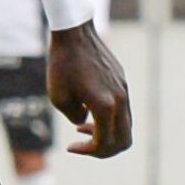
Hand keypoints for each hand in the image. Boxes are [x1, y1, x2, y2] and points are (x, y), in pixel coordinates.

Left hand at [47, 21, 130, 157]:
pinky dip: (109, 117)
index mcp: (105, 106)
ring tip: (83, 126)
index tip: (71, 146)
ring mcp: (124, 89)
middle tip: (86, 146)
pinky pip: (122, 108)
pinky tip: (88, 107)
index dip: (88, 151)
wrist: (74, 33)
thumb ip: (75, 117)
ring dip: (106, 132)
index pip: (104, 143)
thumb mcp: (59, 98)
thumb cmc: (62, 64)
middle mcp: (120, 100)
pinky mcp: (122, 81)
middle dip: (104, 150)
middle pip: (124, 141)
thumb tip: (87, 121)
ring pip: (125, 125)